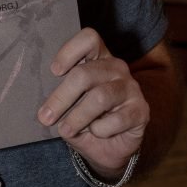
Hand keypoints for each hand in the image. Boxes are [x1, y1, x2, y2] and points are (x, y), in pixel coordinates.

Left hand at [38, 27, 148, 179]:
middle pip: (85, 74)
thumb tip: (46, 110)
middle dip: (61, 97)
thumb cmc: (86, 119)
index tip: (54, 72)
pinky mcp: (141, 110)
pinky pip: (116, 119)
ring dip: (77, 117)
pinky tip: (96, 132)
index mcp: (98, 58)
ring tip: (65, 130)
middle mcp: (116, 68)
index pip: (89, 39)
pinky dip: (100, 130)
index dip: (69, 51)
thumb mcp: (69, 106)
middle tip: (45, 117)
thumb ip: (60, 100)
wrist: (110, 147)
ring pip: (99, 97)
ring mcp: (131, 88)